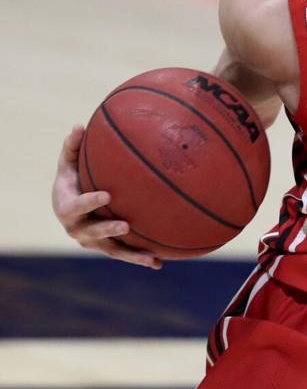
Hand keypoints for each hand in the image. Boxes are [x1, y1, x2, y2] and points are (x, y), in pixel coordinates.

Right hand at [51, 125, 160, 268]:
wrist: (71, 205)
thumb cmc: (72, 179)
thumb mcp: (68, 163)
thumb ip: (72, 146)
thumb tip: (79, 125)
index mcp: (66, 207)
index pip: (77, 206)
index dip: (90, 202)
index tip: (106, 195)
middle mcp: (77, 228)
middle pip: (92, 232)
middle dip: (107, 229)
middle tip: (125, 225)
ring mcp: (92, 241)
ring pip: (112, 249)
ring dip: (130, 253)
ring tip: (150, 257)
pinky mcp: (107, 248)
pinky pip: (124, 254)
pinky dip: (140, 259)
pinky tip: (159, 263)